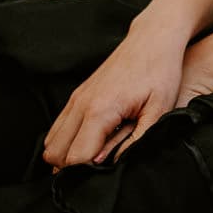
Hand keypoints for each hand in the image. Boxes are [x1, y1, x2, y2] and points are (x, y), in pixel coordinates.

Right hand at [43, 20, 187, 170]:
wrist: (153, 39)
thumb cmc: (161, 72)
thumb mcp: (160, 109)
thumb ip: (137, 140)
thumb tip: (115, 163)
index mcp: (101, 110)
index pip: (75, 158)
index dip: (87, 173)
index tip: (104, 173)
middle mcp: (81, 104)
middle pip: (55, 155)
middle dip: (72, 168)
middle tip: (99, 167)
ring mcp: (76, 98)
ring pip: (51, 143)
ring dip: (67, 155)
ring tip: (96, 154)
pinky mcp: (77, 95)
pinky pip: (57, 128)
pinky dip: (66, 141)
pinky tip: (91, 140)